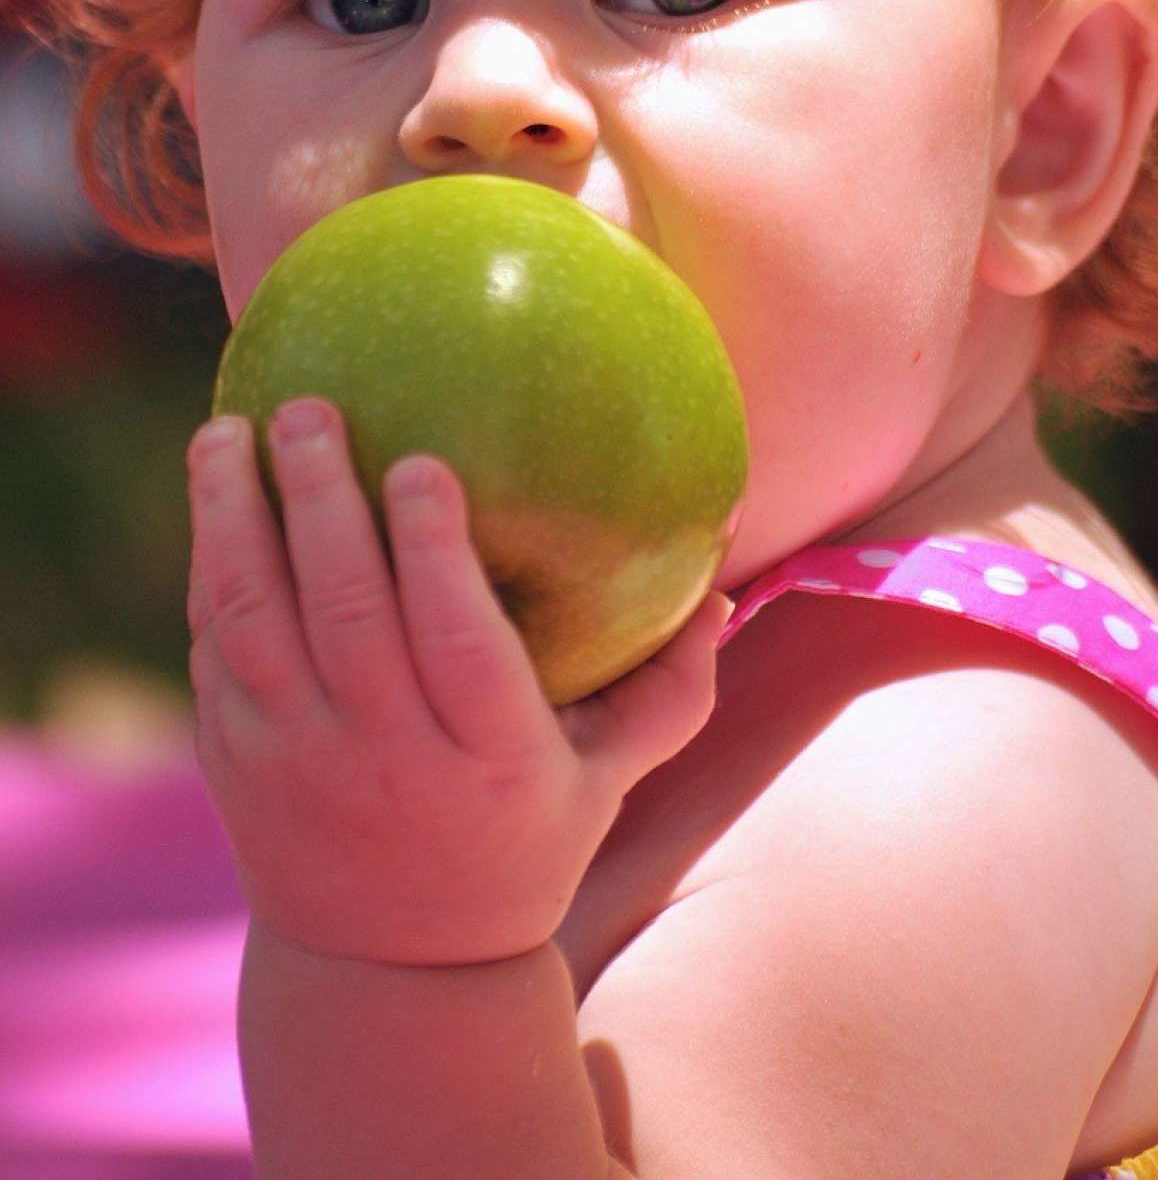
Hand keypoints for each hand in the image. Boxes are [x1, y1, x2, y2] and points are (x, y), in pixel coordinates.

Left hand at [185, 399, 729, 967]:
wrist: (391, 969)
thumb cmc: (521, 844)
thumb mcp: (607, 782)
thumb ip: (668, 690)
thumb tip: (725, 587)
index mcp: (489, 758)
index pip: (456, 643)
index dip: (434, 552)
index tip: (420, 462)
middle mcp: (387, 758)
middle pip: (344, 612)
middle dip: (320, 501)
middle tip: (310, 409)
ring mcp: (298, 761)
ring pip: (254, 621)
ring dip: (232, 518)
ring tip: (228, 430)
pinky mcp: (235, 762)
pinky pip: (215, 649)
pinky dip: (210, 569)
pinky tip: (215, 493)